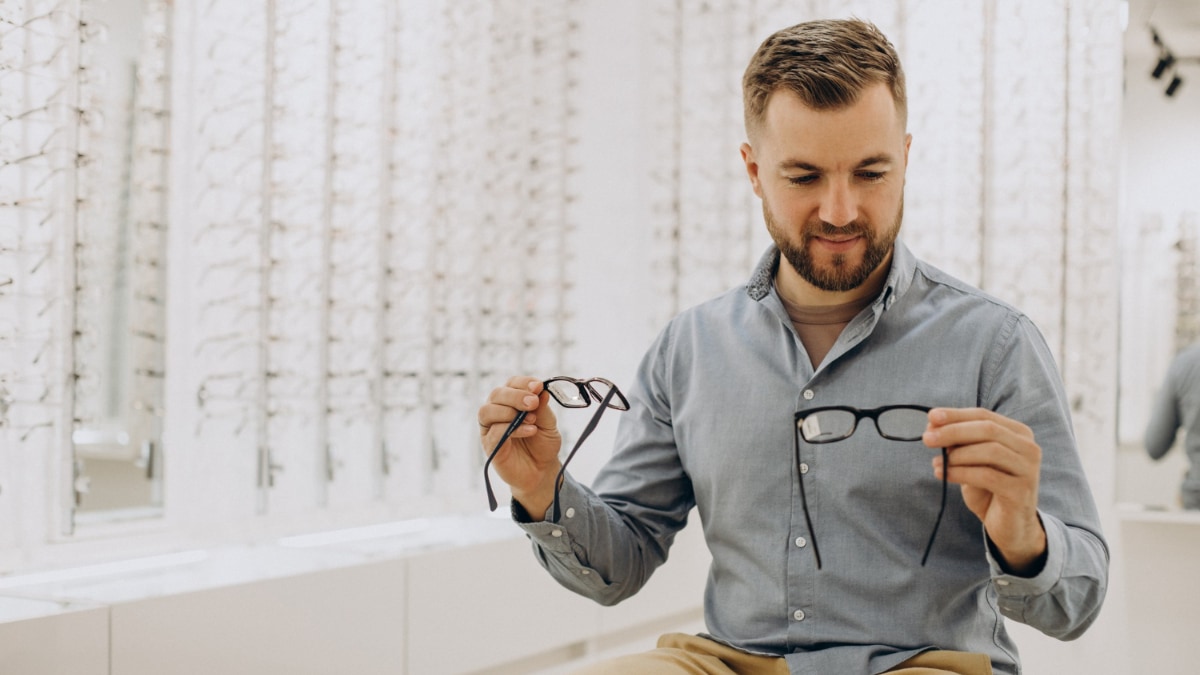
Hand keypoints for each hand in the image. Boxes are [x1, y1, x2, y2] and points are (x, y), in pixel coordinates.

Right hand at [478, 376, 562, 518]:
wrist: (541, 471)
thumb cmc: (542, 444)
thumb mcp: (549, 424)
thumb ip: (543, 408)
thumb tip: (541, 390)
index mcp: (511, 401)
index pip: (511, 384)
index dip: (523, 383)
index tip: (538, 386)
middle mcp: (497, 411)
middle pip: (497, 394)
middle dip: (516, 396)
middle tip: (533, 402)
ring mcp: (491, 428)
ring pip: (487, 411)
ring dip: (509, 411)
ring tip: (531, 419)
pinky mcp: (490, 445)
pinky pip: (494, 432)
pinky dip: (513, 429)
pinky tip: (530, 430)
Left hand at [923, 407, 1047, 574]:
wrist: (1010, 526)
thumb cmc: (988, 488)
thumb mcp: (972, 460)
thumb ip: (958, 441)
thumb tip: (933, 423)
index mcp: (1018, 434)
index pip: (984, 415)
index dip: (956, 415)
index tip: (931, 417)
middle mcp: (1029, 448)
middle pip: (988, 429)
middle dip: (953, 431)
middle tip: (927, 438)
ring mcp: (1028, 470)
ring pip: (989, 451)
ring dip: (957, 455)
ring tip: (937, 463)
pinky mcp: (1020, 491)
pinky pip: (987, 475)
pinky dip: (960, 473)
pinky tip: (943, 474)